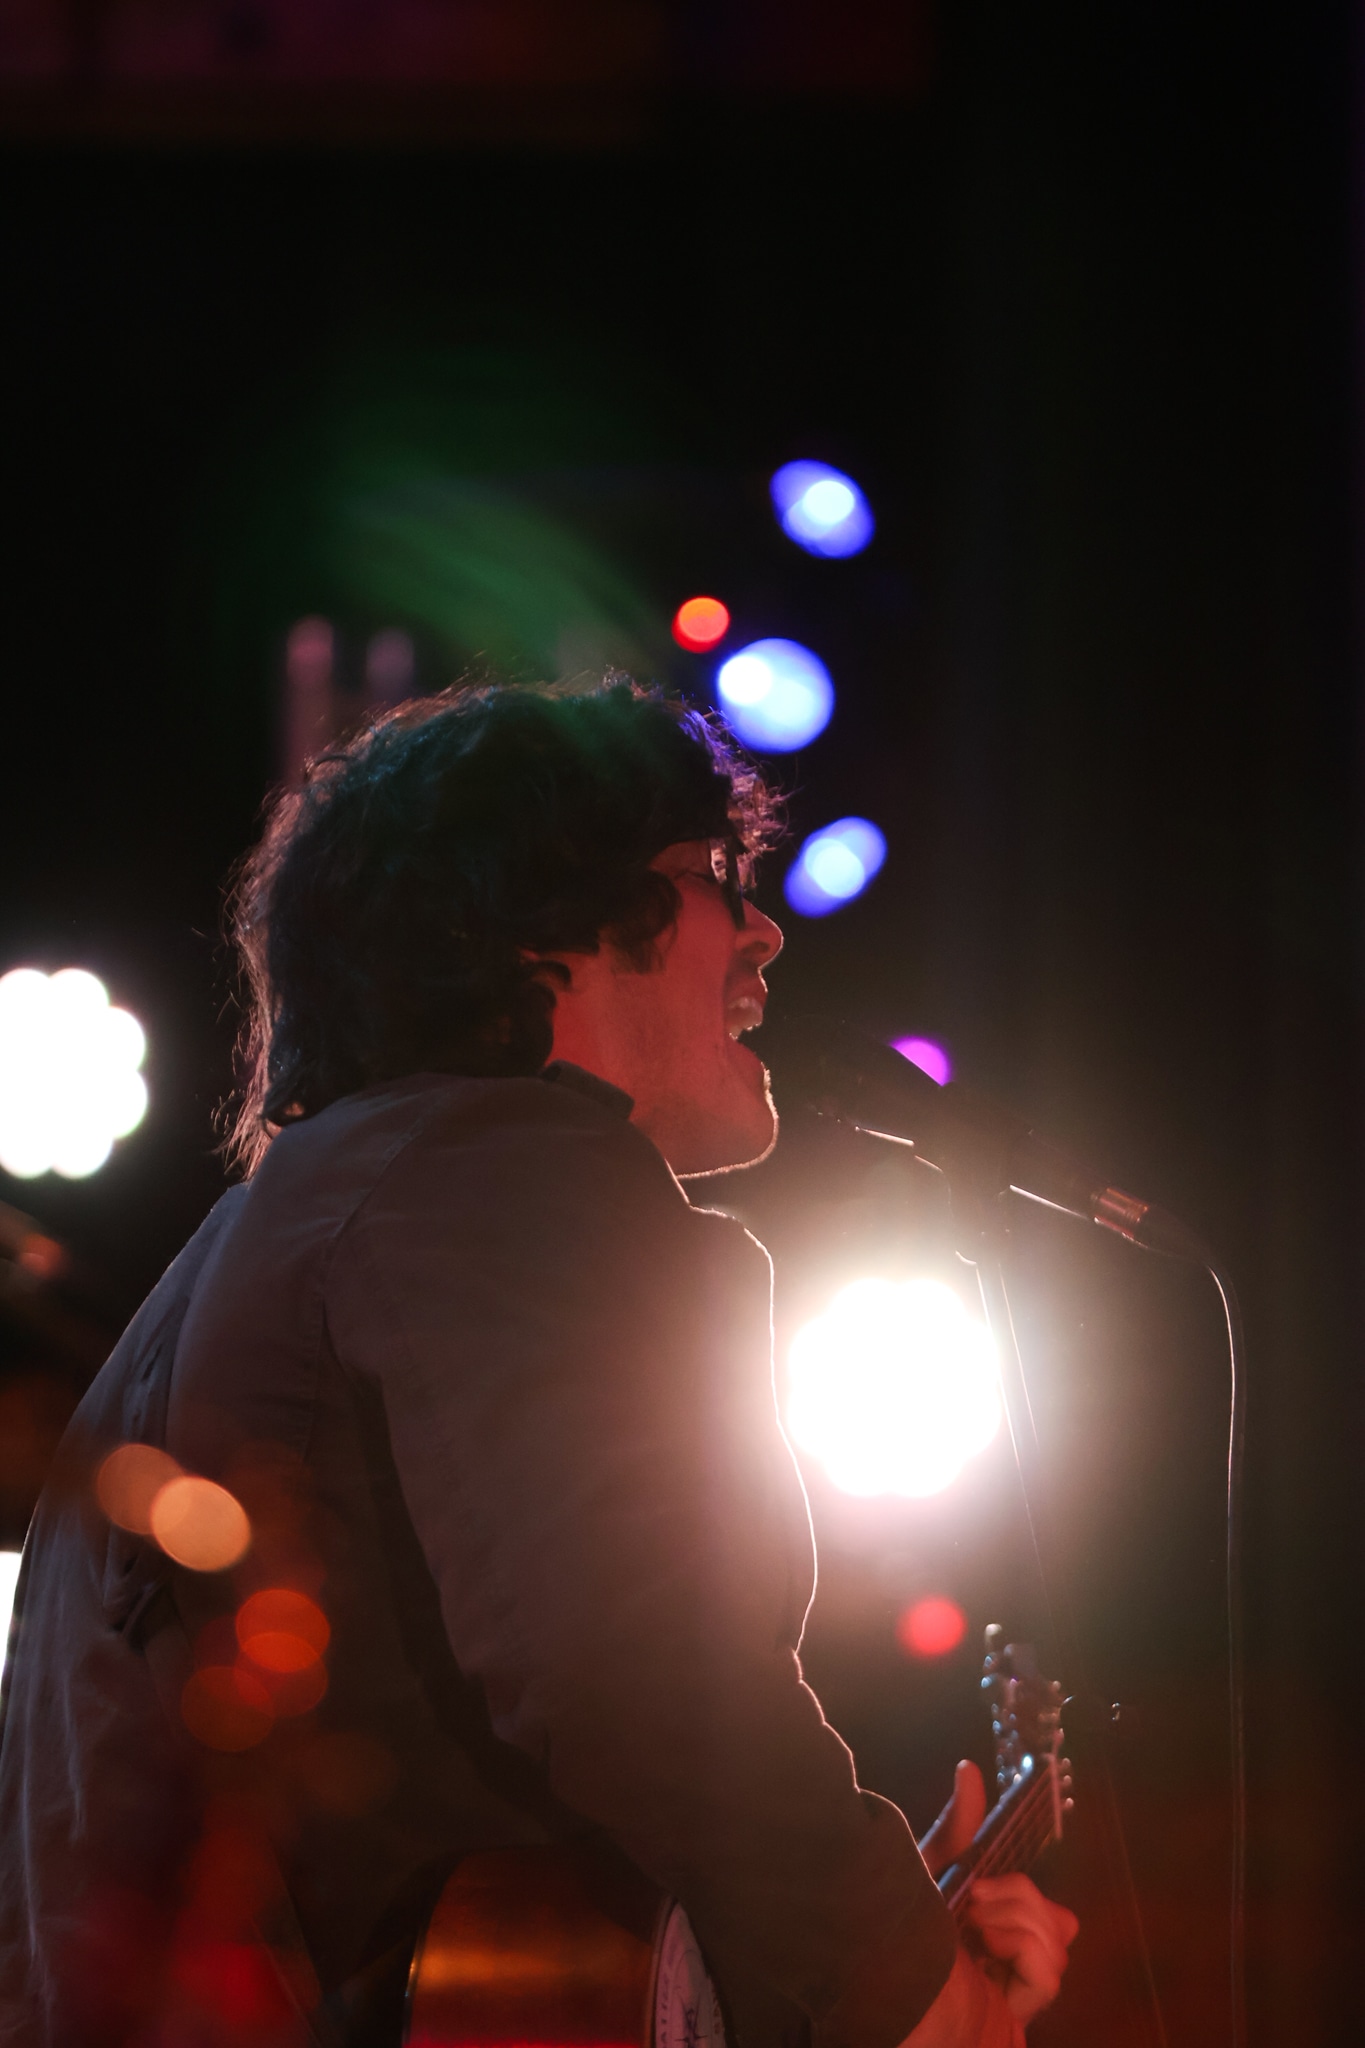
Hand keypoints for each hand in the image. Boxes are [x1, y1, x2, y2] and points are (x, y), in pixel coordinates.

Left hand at [916, 1762, 1077, 2033]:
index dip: (1024, 1889)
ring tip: (974, 1923)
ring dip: (1018, 1918)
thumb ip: (955, 1830)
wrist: (877, 1981)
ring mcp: (1017, 1988)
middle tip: (972, 1900)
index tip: (981, 1882)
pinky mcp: (1019, 2012)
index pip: (1043, 1906)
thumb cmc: (894, 1927)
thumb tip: (969, 1767)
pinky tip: (988, 1946)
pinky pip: (1051, 1975)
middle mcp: (1010, 1958)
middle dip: (1019, 1895)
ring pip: (1059, 1940)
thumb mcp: (927, 1872)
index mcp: (993, 1927)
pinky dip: (1024, 1949)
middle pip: (1059, 1918)